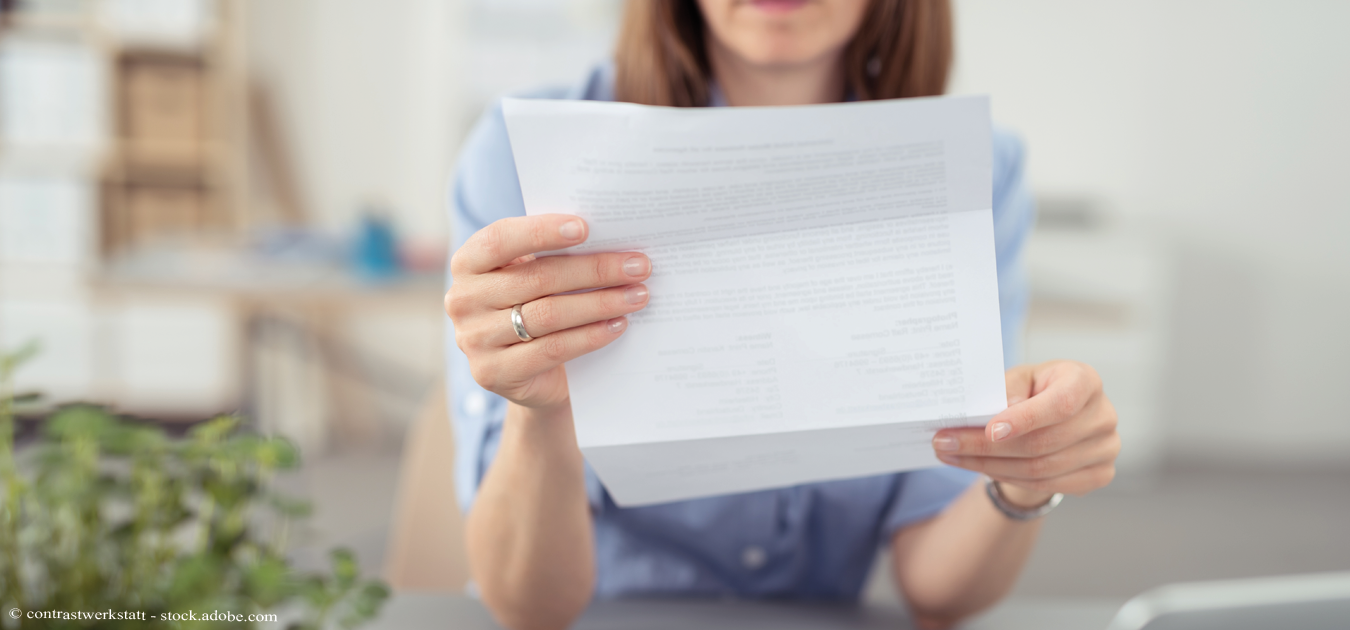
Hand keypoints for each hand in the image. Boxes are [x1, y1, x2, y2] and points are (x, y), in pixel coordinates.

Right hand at [444, 215, 651, 409]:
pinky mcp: (494, 373)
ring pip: (548, 314)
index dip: (541, 231)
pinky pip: (552, 349)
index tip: (585, 227)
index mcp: (468, 263)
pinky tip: (618, 325)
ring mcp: (473, 340)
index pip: (500, 240)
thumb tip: (611, 235)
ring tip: (638, 295)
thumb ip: (554, 255)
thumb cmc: (536, 306)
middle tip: (638, 265)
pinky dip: (590, 336)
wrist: (529, 375)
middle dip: (594, 270)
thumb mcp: (534, 276)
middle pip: (536, 278)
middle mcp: (462, 300)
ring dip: (600, 303)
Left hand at [931, 361, 1119, 506]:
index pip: (1059, 404)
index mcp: (1085, 381)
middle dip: (986, 447)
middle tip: (945, 444)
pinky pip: (1045, 485)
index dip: (1024, 419)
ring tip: (952, 456)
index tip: (988, 430)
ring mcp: (1106, 448)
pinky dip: (1008, 478)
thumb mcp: (1018, 378)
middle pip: (1042, 442)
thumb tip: (997, 414)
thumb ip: (1007, 390)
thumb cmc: (1033, 391)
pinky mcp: (1099, 474)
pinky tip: (980, 468)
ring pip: (1040, 469)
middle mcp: (1103, 415)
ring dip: (989, 466)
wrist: (1054, 420)